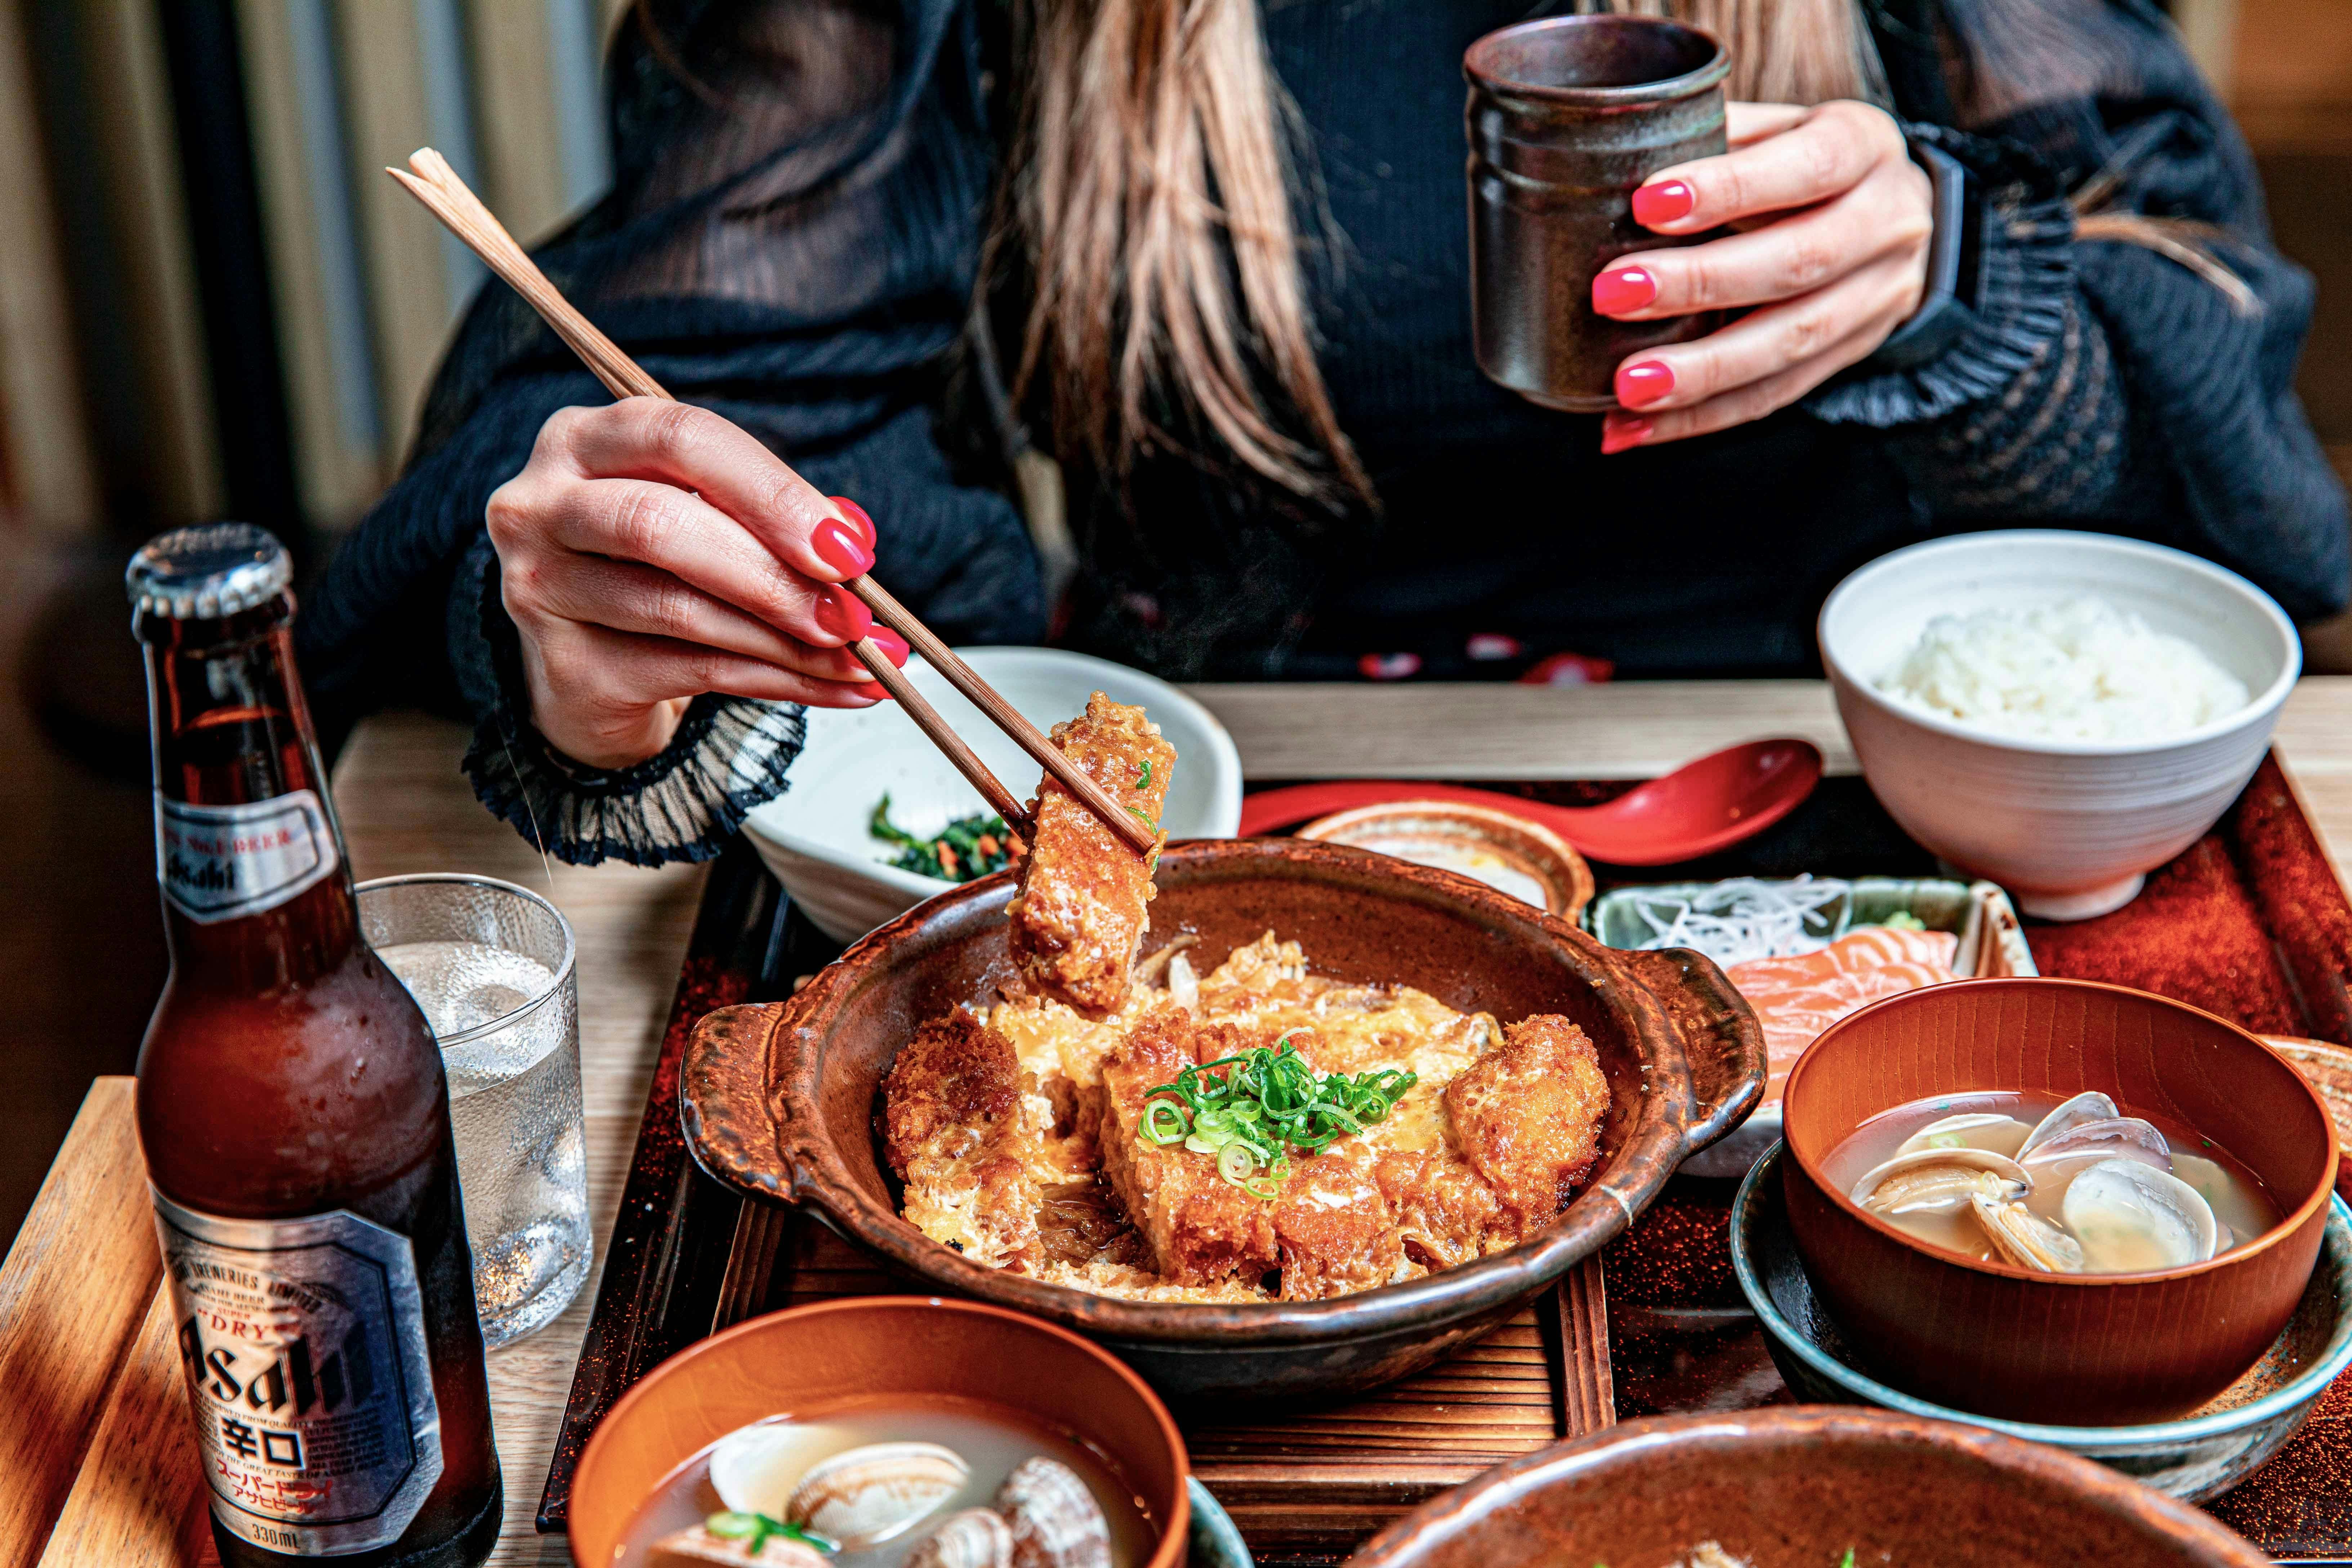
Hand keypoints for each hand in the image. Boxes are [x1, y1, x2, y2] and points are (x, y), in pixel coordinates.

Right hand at [485, 398, 903, 769]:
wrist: (592, 666)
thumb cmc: (660, 568)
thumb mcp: (710, 518)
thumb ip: (773, 518)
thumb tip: (852, 541)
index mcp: (583, 439)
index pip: (682, 440)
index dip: (772, 493)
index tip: (846, 548)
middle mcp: (541, 504)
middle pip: (661, 524)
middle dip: (772, 574)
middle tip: (850, 614)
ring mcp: (540, 589)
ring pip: (677, 608)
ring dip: (786, 640)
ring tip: (860, 658)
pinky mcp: (566, 668)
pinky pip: (690, 671)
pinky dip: (777, 681)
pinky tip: (835, 686)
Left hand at [1592, 100, 1932, 452]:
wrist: (1889, 211)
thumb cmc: (1800, 159)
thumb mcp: (1774, 126)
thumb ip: (1713, 136)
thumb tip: (1613, 145)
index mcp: (1865, 146)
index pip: (1807, 167)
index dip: (1729, 188)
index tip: (1646, 203)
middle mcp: (1888, 222)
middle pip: (1798, 262)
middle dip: (1700, 284)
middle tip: (1613, 296)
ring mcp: (1877, 297)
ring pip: (1790, 343)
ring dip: (1701, 372)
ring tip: (1627, 387)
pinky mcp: (1851, 355)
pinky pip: (1774, 396)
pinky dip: (1697, 418)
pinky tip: (1632, 427)